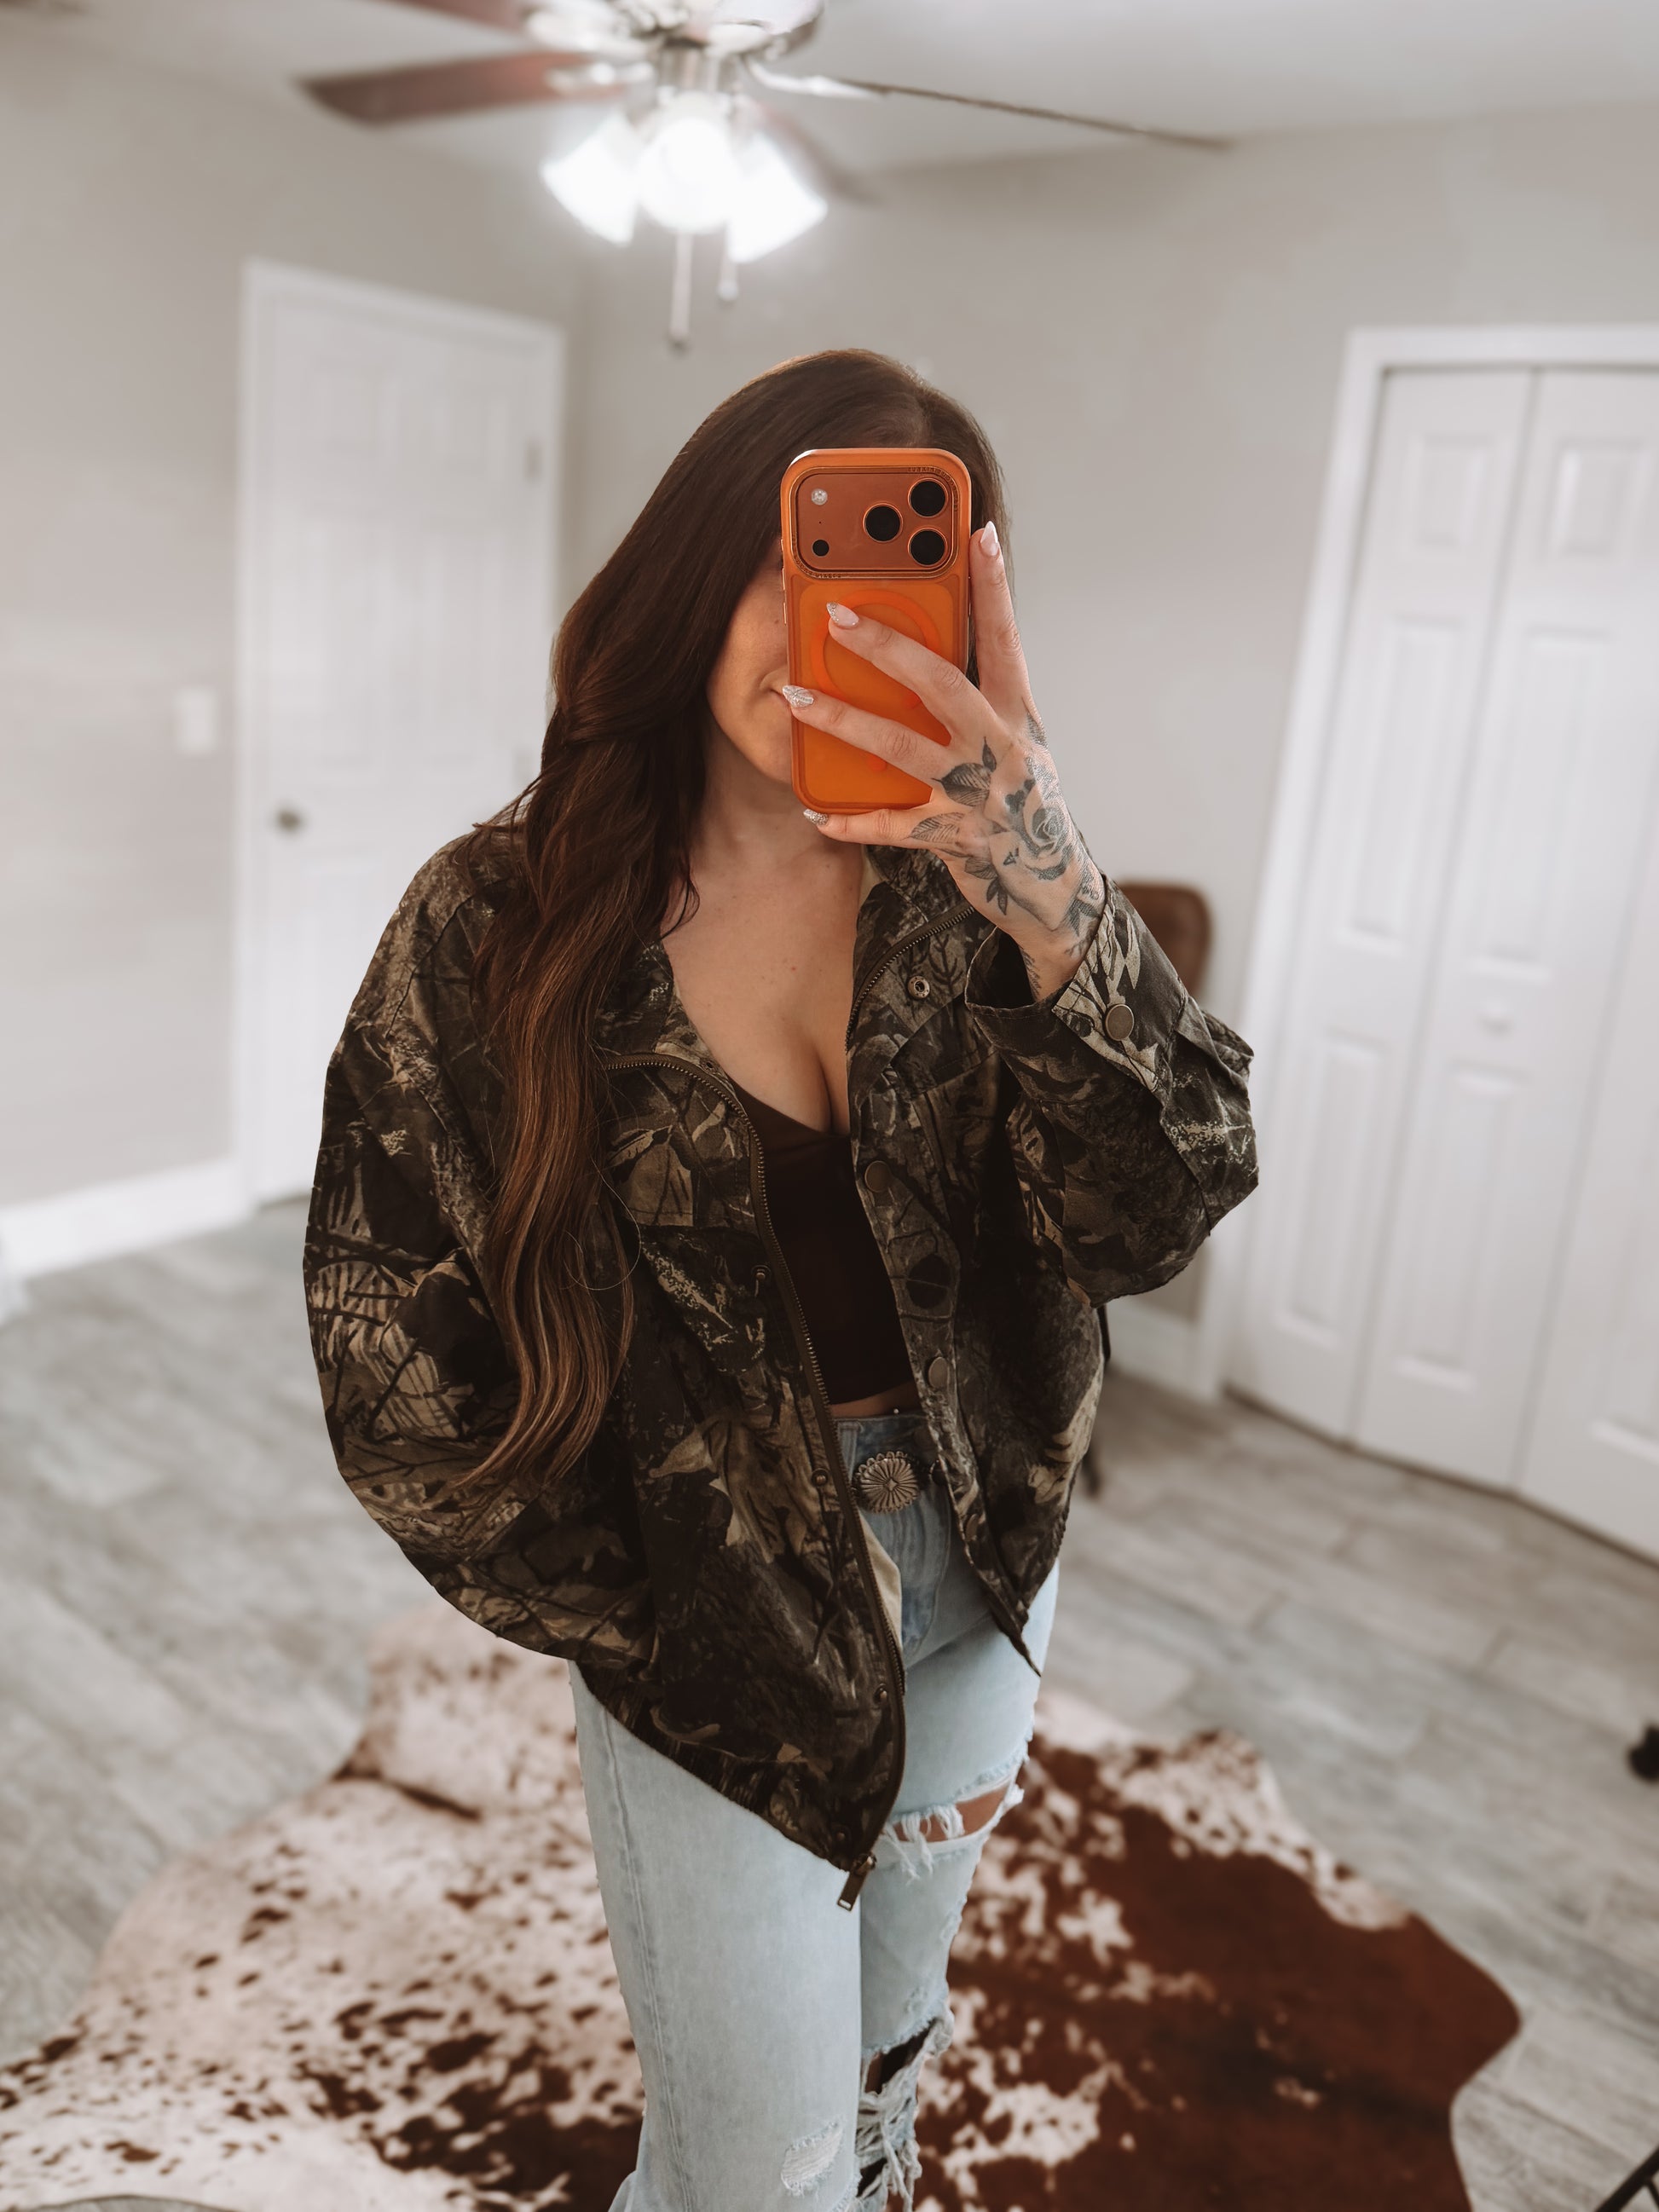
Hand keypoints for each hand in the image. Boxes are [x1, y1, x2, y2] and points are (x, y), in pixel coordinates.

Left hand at [782, 521, 1104, 1002]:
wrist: (1052, 885)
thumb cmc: (1024, 804)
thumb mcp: (1016, 742)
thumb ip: (980, 700)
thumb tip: (928, 651)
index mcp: (1019, 714)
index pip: (1006, 638)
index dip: (993, 586)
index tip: (977, 533)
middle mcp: (1002, 747)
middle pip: (941, 683)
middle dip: (886, 645)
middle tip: (835, 613)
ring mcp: (978, 793)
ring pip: (903, 747)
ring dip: (844, 721)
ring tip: (796, 697)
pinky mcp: (955, 839)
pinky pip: (894, 827)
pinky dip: (853, 821)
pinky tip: (816, 814)